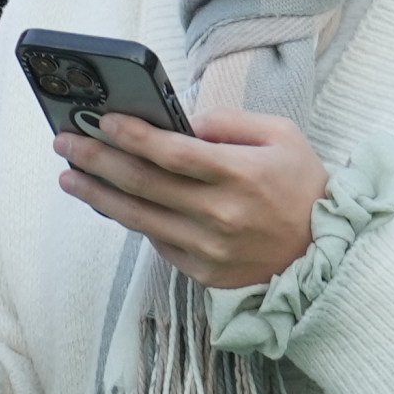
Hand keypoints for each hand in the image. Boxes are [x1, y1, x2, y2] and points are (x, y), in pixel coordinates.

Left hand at [55, 108, 327, 292]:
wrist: (327, 255)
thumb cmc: (303, 187)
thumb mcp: (281, 136)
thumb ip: (229, 122)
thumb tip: (182, 121)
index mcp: (241, 174)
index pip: (171, 152)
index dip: (131, 135)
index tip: (102, 120)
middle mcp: (221, 214)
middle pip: (144, 184)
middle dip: (97, 160)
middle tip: (66, 143)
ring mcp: (210, 249)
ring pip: (139, 218)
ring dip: (98, 195)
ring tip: (70, 176)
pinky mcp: (205, 273)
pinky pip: (158, 243)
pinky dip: (131, 220)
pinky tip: (109, 202)